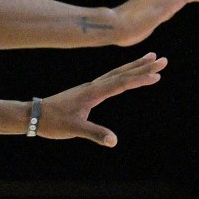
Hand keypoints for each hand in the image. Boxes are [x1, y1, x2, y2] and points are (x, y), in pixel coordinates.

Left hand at [38, 53, 166, 145]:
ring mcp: (92, 87)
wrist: (34, 115)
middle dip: (143, 66)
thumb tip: (113, 141)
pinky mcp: (90, 90)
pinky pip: (112, 78)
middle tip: (163, 60)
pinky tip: (130, 72)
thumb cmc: (53, 122)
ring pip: (118, 72)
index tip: (157, 76)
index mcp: (93, 93)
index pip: (121, 83)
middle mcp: (94, 86)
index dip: (139, 79)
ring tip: (151, 58)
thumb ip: (94, 134)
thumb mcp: (74, 130)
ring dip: (135, 65)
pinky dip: (125, 73)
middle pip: (123, 72)